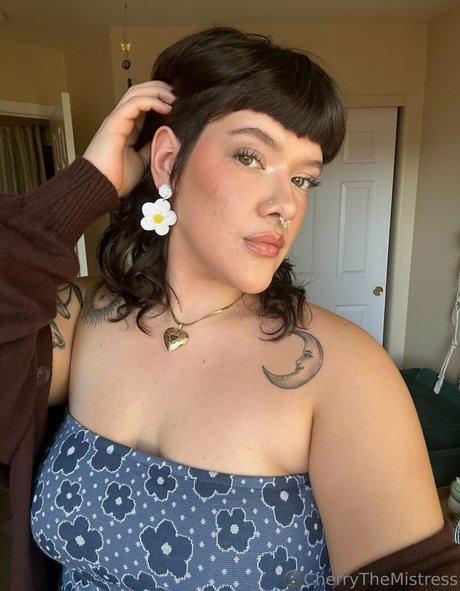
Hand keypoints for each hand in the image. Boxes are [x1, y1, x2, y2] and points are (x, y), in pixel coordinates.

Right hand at [83, 81, 174, 196]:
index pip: (142, 104)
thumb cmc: (117, 177)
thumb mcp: (142, 161)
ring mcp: (117, 119)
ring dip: (156, 91)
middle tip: (176, 92)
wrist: (102, 186)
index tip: (175, 102)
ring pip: (136, 93)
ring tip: (172, 96)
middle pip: (138, 92)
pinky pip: (134, 103)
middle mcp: (120, 120)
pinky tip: (165, 107)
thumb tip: (162, 139)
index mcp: (126, 128)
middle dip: (158, 88)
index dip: (158, 98)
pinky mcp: (115, 122)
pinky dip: (151, 101)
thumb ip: (149, 148)